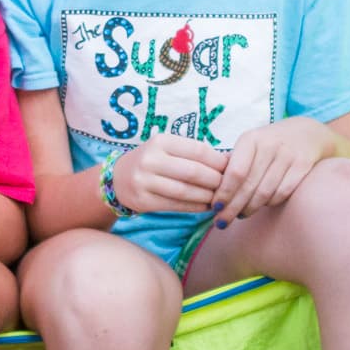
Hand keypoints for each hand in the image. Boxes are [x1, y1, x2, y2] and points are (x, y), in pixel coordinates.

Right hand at [109, 131, 229, 214]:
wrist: (117, 178)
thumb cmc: (152, 161)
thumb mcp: (168, 148)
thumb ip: (194, 153)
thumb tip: (230, 160)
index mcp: (160, 141)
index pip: (198, 150)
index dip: (218, 161)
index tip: (232, 168)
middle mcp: (150, 159)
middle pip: (193, 172)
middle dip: (215, 181)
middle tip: (229, 186)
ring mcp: (144, 181)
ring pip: (185, 191)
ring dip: (207, 197)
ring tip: (220, 198)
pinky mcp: (143, 200)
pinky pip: (175, 205)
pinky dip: (195, 207)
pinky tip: (206, 207)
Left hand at [214, 115, 337, 219]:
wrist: (308, 133)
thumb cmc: (269, 143)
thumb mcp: (250, 145)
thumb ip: (233, 163)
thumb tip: (209, 191)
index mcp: (250, 140)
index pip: (235, 172)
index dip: (224, 193)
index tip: (215, 208)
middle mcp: (269, 146)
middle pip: (248, 186)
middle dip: (233, 208)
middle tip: (223, 222)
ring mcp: (288, 156)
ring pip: (265, 193)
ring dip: (250, 208)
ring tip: (241, 214)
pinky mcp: (303, 166)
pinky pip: (282, 193)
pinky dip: (270, 203)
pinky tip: (263, 205)